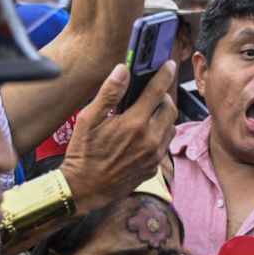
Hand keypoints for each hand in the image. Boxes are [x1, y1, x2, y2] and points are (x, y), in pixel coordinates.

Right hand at [61, 62, 176, 212]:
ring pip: (170, 127)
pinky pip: (164, 146)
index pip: (157, 91)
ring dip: (163, 117)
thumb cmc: (83, 154)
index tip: (169, 65)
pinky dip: (159, 135)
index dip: (165, 74)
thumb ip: (109, 93)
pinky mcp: (152, 168)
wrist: (84, 189)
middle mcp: (149, 140)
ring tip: (148, 113)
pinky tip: (144, 135)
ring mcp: (153, 156)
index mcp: (134, 123)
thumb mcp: (88, 119)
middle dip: (164, 96)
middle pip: (170, 108)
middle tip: (153, 93)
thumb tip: (122, 70)